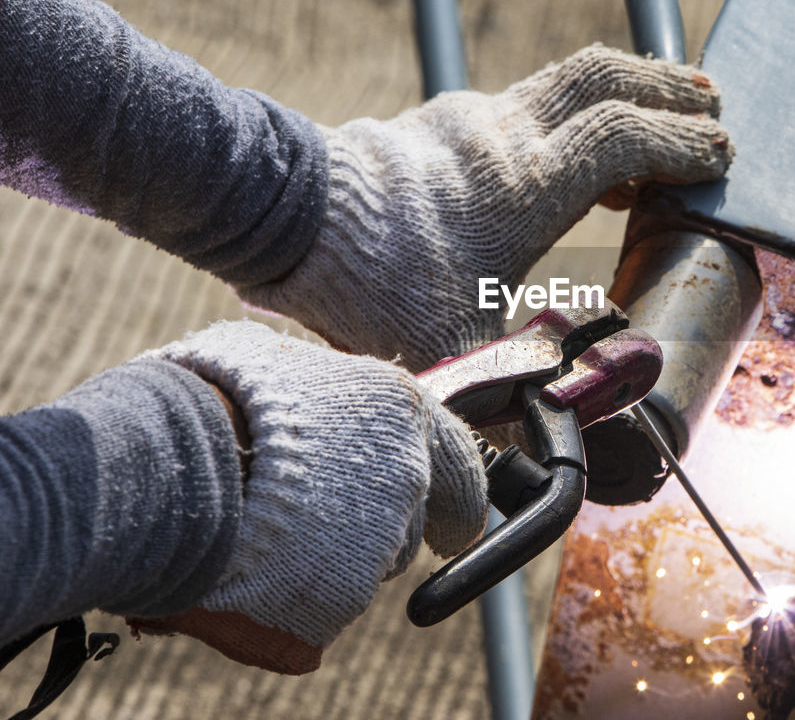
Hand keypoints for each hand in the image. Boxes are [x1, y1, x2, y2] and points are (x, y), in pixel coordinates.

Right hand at [127, 321, 486, 673]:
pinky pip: (331, 601)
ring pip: (374, 563)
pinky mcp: (340, 593)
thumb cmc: (210, 397)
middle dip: (384, 525)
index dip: (456, 493)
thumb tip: (305, 379)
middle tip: (338, 524)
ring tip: (279, 532)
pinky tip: (262, 565)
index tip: (451, 518)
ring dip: (343, 555)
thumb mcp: (273, 357)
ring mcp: (377, 537)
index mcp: (401, 410)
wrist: (163, 460)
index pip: (465, 464)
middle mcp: (406, 473)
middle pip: (415, 520)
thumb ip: (317, 380)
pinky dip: (303, 592)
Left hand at [236, 44, 731, 371]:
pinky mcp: (448, 120)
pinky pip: (536, 98)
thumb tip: (577, 441)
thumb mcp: (454, 354)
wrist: (282, 221)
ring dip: (626, 90)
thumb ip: (525, 391)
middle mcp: (506, 137)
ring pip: (571, 78)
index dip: (683, 145)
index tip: (720, 160)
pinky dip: (580, 110)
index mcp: (524, 188)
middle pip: (607, 79)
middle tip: (711, 107)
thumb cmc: (368, 288)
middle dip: (668, 90)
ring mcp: (476, 119)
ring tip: (665, 111)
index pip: (625, 139)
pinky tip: (585, 155)